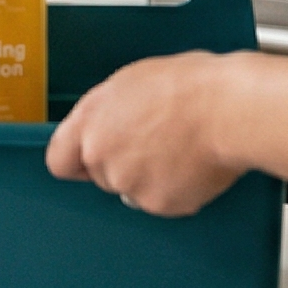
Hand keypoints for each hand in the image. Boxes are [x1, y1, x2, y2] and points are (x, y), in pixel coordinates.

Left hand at [45, 51, 242, 215]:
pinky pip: (162, 202)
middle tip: (153, 140)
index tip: (87, 158)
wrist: (227, 110)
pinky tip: (191, 164)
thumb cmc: (188, 86)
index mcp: (91, 122)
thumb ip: (106, 112)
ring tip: (178, 148)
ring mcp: (130, 184)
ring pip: (132, 189)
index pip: (59, 160)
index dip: (76, 159)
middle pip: (101, 174)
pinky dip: (175, 189)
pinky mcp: (160, 204)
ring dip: (149, 177)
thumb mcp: (130, 82)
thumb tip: (107, 124)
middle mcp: (103, 157)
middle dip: (121, 163)